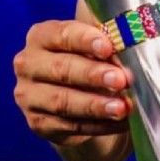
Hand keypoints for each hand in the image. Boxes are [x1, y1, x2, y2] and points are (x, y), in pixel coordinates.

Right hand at [13, 19, 131, 146]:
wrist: (76, 92)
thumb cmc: (88, 57)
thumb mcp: (94, 42)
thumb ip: (107, 39)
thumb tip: (131, 46)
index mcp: (42, 36)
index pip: (62, 35)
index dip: (86, 40)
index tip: (108, 47)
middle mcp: (29, 64)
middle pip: (61, 69)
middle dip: (93, 75)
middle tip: (120, 80)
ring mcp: (29, 96)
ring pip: (62, 101)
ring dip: (95, 105)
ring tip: (121, 108)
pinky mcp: (38, 123)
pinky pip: (69, 126)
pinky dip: (98, 125)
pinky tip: (119, 122)